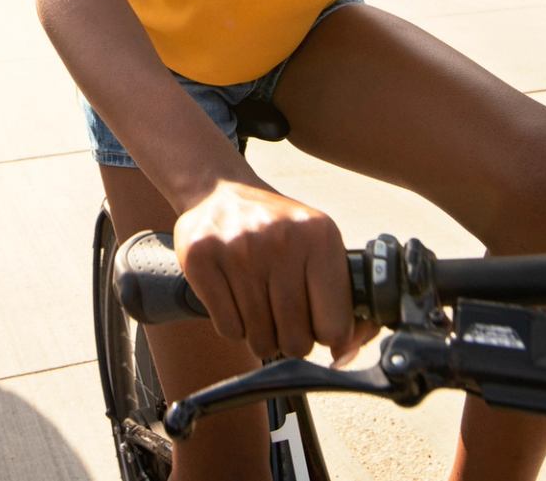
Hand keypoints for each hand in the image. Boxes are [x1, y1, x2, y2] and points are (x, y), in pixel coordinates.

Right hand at [172, 179, 365, 363]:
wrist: (221, 191)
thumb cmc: (279, 231)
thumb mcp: (319, 246)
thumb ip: (341, 299)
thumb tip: (345, 355)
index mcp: (320, 236)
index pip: (333, 326)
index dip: (326, 336)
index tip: (317, 325)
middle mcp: (281, 240)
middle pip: (295, 339)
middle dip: (291, 340)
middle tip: (284, 318)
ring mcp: (238, 249)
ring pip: (259, 338)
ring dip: (261, 335)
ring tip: (260, 307)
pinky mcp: (201, 258)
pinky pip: (228, 329)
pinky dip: (234, 326)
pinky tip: (236, 300)